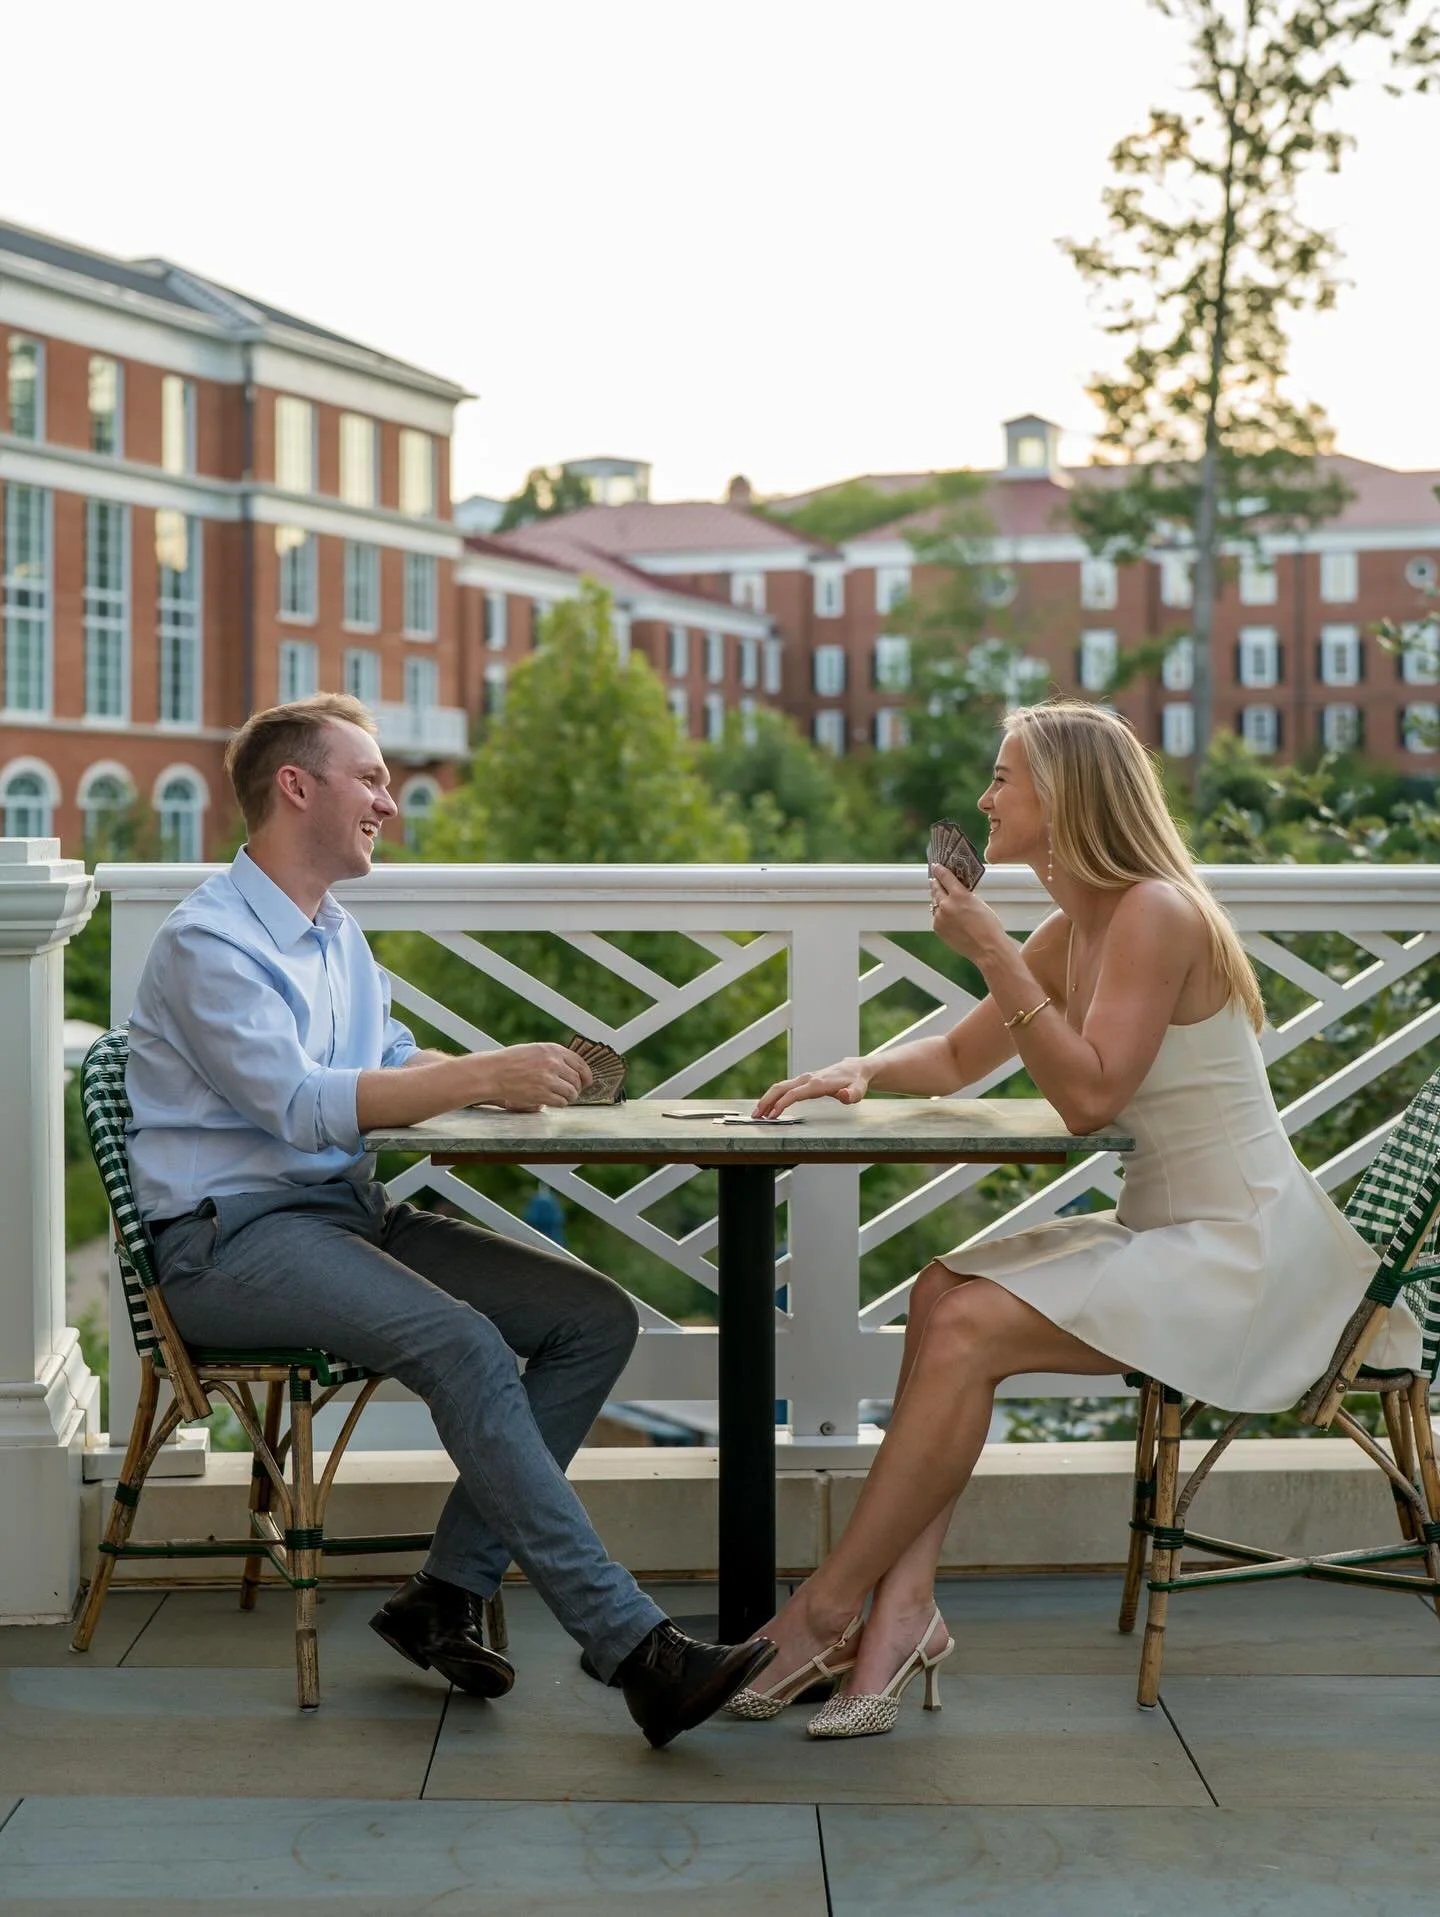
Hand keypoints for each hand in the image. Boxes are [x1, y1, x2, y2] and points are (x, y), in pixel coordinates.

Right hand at [477, 1043, 590, 1110]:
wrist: (494, 1072)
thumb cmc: (513, 1061)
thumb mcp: (536, 1050)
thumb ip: (554, 1056)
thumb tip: (573, 1068)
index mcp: (553, 1050)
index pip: (580, 1063)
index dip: (586, 1075)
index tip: (586, 1081)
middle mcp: (553, 1063)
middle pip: (577, 1080)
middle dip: (576, 1088)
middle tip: (571, 1092)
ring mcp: (548, 1079)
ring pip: (572, 1092)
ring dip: (569, 1097)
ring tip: (562, 1097)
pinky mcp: (542, 1093)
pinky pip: (561, 1102)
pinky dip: (560, 1104)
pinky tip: (554, 1101)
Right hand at [752, 1059, 869, 1117]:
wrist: (856, 1069)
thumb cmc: (856, 1081)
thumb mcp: (858, 1090)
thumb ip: (852, 1095)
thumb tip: (843, 1095)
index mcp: (818, 1083)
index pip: (794, 1093)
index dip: (781, 1104)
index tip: (772, 1116)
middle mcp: (808, 1079)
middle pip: (780, 1088)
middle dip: (766, 1101)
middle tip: (755, 1115)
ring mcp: (804, 1079)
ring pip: (780, 1087)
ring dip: (767, 1099)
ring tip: (758, 1113)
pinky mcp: (803, 1082)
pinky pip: (784, 1088)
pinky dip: (774, 1097)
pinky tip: (770, 1107)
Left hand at [929, 863, 1004, 958]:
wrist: (987, 949)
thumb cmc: (989, 926)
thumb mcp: (979, 903)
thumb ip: (964, 895)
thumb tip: (954, 891)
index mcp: (959, 895)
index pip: (945, 876)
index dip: (939, 870)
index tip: (936, 866)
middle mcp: (946, 905)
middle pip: (936, 889)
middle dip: (936, 883)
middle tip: (935, 879)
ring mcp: (940, 917)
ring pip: (934, 903)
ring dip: (937, 898)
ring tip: (939, 895)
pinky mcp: (937, 928)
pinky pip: (936, 916)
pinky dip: (939, 913)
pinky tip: (944, 913)